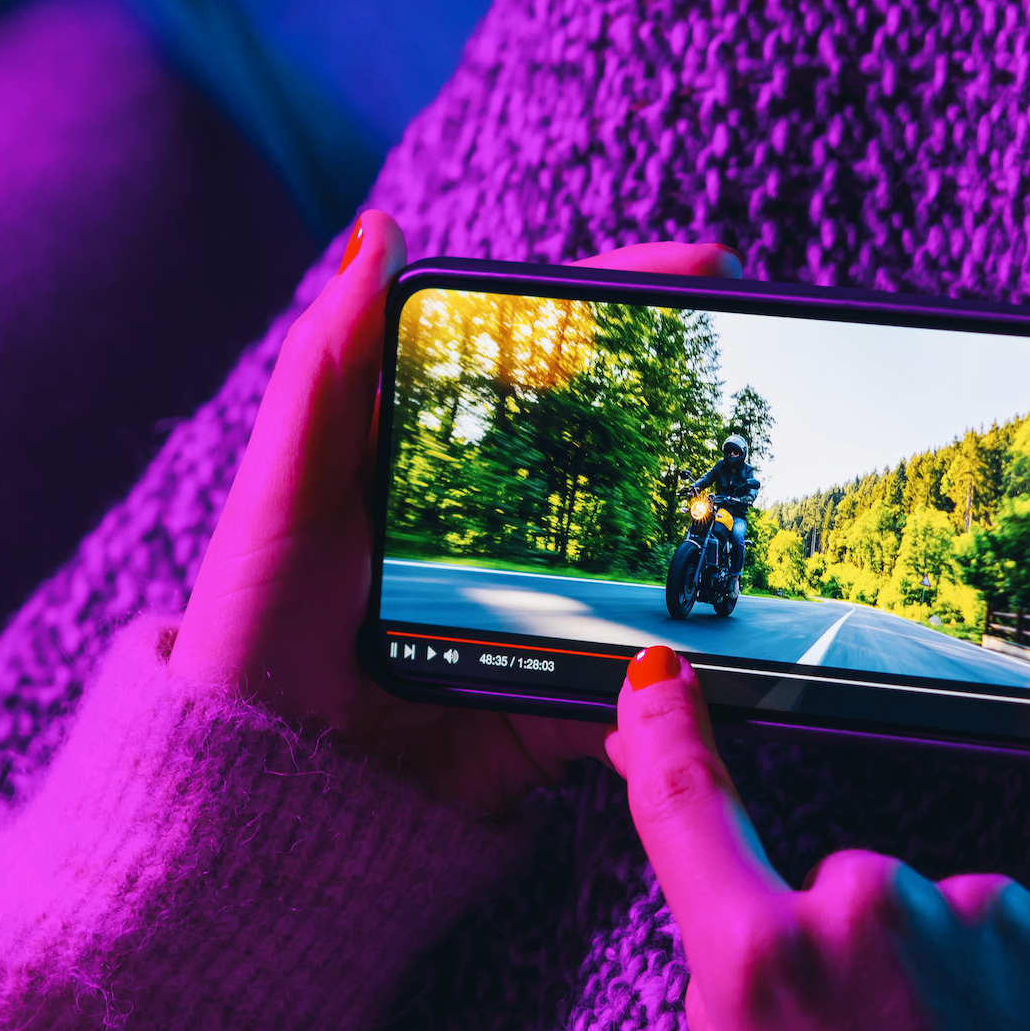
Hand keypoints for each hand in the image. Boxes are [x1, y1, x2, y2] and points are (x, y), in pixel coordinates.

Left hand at [168, 211, 740, 816]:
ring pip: (648, 557)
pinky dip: (687, 669)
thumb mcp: (284, 491)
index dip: (618, 304)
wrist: (263, 797)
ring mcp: (536, 612)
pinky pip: (642, 682)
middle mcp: (493, 529)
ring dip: (714, 529)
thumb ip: (328, 367)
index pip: (538, 360)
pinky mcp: (556, 703)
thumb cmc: (251, 633)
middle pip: (614, 446)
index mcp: (426, 462)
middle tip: (773, 350)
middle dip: (697, 403)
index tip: (702, 266)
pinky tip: (736, 635)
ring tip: (777, 482)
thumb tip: (376, 233)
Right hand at [604, 645, 1029, 1030]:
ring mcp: (987, 907)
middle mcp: (869, 909)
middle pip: (853, 892)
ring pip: (960, 917)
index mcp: (765, 965)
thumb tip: (730, 919)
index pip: (691, 811)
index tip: (654, 679)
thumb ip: (730, 1002)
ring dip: (971, 981)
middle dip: (873, 958)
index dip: (663, 734)